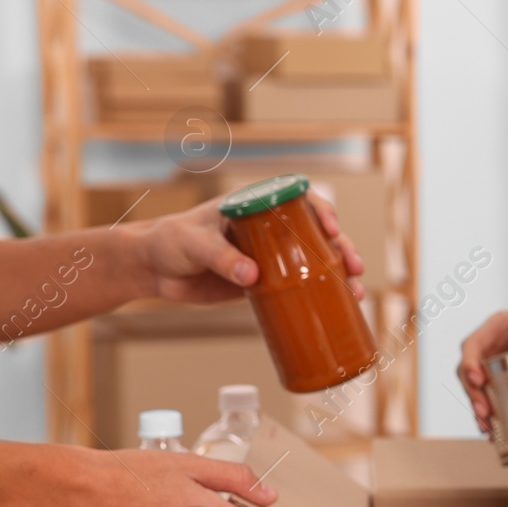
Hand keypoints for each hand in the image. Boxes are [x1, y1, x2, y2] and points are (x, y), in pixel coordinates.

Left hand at [131, 192, 363, 303]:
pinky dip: (318, 295)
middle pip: (316, 234)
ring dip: (338, 275)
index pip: (299, 201)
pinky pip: (296, 287)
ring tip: (355, 292)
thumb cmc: (170, 242)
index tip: (331, 229)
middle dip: (341, 249)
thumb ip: (223, 258)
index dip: (321, 212)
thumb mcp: (195, 244)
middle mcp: (270, 229)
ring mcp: (270, 256)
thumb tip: (253, 276)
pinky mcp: (264, 283)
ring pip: (313, 261)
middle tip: (353, 267)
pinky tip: (337, 305)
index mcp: (257, 206)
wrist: (152, 269)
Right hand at [457, 308, 507, 430]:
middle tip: (485, 414)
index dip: (470, 363)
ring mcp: (489, 362)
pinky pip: (485, 396)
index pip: (473, 344)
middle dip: (473, 394)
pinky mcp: (495, 377)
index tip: (479, 381)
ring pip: (473, 387)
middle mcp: (488, 345)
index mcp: (497, 326)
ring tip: (487, 430)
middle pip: (468, 370)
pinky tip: (493, 433)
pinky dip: (487, 415)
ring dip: (476, 409)